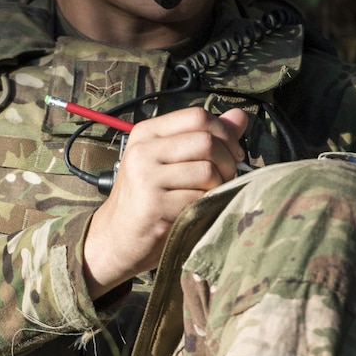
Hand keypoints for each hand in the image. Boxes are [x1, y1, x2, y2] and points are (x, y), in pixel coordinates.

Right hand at [82, 106, 248, 295]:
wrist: (116, 238)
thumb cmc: (148, 199)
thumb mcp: (170, 161)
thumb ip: (204, 137)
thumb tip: (240, 116)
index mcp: (147, 133)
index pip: (197, 116)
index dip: (224, 133)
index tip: (232, 152)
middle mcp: (143, 151)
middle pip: (207, 141)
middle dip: (228, 161)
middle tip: (226, 178)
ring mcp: (146, 178)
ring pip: (208, 170)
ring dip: (220, 186)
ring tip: (209, 195)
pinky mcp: (154, 206)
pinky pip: (200, 198)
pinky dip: (207, 205)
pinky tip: (197, 210)